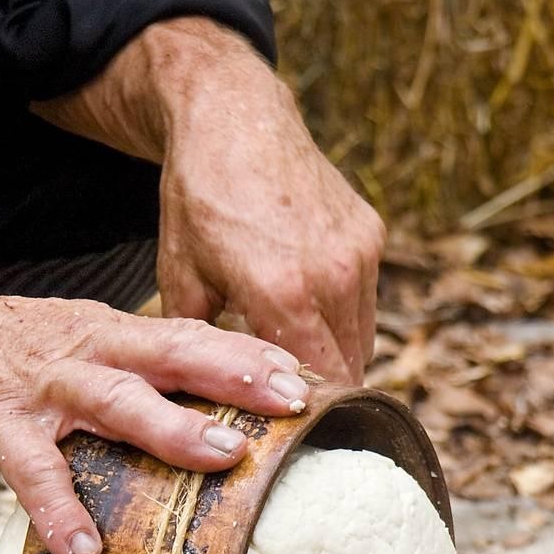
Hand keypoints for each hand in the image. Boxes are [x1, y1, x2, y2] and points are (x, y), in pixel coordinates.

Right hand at [0, 280, 311, 553]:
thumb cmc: (9, 355)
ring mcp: (44, 388)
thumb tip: (214, 416)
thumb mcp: (84, 350)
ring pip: (116, 401)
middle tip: (295, 402)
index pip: (197, 336)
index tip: (314, 377)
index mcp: (117, 337)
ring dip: (171, 427)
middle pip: (174, 354)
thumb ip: (142, 376)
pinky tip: (82, 546)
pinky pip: (30, 470)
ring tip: (223, 457)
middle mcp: (90, 353)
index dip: (254, 354)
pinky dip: (56, 506)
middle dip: (238, 375)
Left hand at [31, 19, 385, 384]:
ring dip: (336, 356)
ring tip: (299, 366)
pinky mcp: (370, 234)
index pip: (315, 383)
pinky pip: (366, 300)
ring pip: (362, 337)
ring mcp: (358, 253)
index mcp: (281, 292)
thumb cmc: (199, 199)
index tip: (290, 434)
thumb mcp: (182, 278)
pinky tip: (309, 310)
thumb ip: (206, 344)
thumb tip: (211, 400)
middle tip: (293, 412)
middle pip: (347, 368)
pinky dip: (343, 316)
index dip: (305, 415)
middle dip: (322, 394)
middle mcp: (331, 275)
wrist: (233, 119)